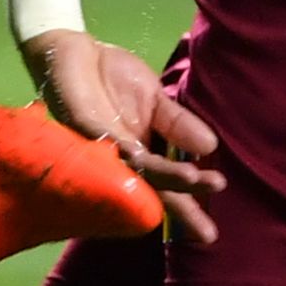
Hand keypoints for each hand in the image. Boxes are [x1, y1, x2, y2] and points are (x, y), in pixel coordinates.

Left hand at [17, 26, 223, 240]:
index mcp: (141, 152)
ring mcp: (102, 147)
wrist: (74, 50)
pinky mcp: (84, 128)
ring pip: (137, 170)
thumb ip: (178, 124)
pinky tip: (149, 156)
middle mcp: (121, 158)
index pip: (167, 187)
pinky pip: (111, 145)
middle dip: (181, 208)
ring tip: (196, 180)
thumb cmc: (111, 78)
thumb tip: (212, 147)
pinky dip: (132, 152)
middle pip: (153, 190)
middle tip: (207, 234)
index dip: (188, 209)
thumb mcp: (155, 99)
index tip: (210, 234)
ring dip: (166, 178)